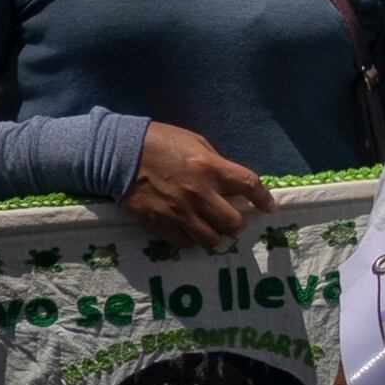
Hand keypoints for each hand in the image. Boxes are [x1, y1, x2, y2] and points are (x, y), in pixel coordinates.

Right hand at [122, 122, 267, 248]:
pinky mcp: (160, 223)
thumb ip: (216, 164)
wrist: (117, 154)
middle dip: (236, 223)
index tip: (268, 207)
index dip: (264, 199)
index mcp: (210, 167)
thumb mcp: (194, 143)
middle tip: (230, 219)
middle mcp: (199, 193)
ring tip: (209, 229)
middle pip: (233, 223)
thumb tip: (230, 184)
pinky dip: (190, 240)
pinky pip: (184, 243)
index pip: (250, 186)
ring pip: (211, 240)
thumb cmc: (158, 142)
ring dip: (214, 235)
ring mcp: (179, 211)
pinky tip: (187, 231)